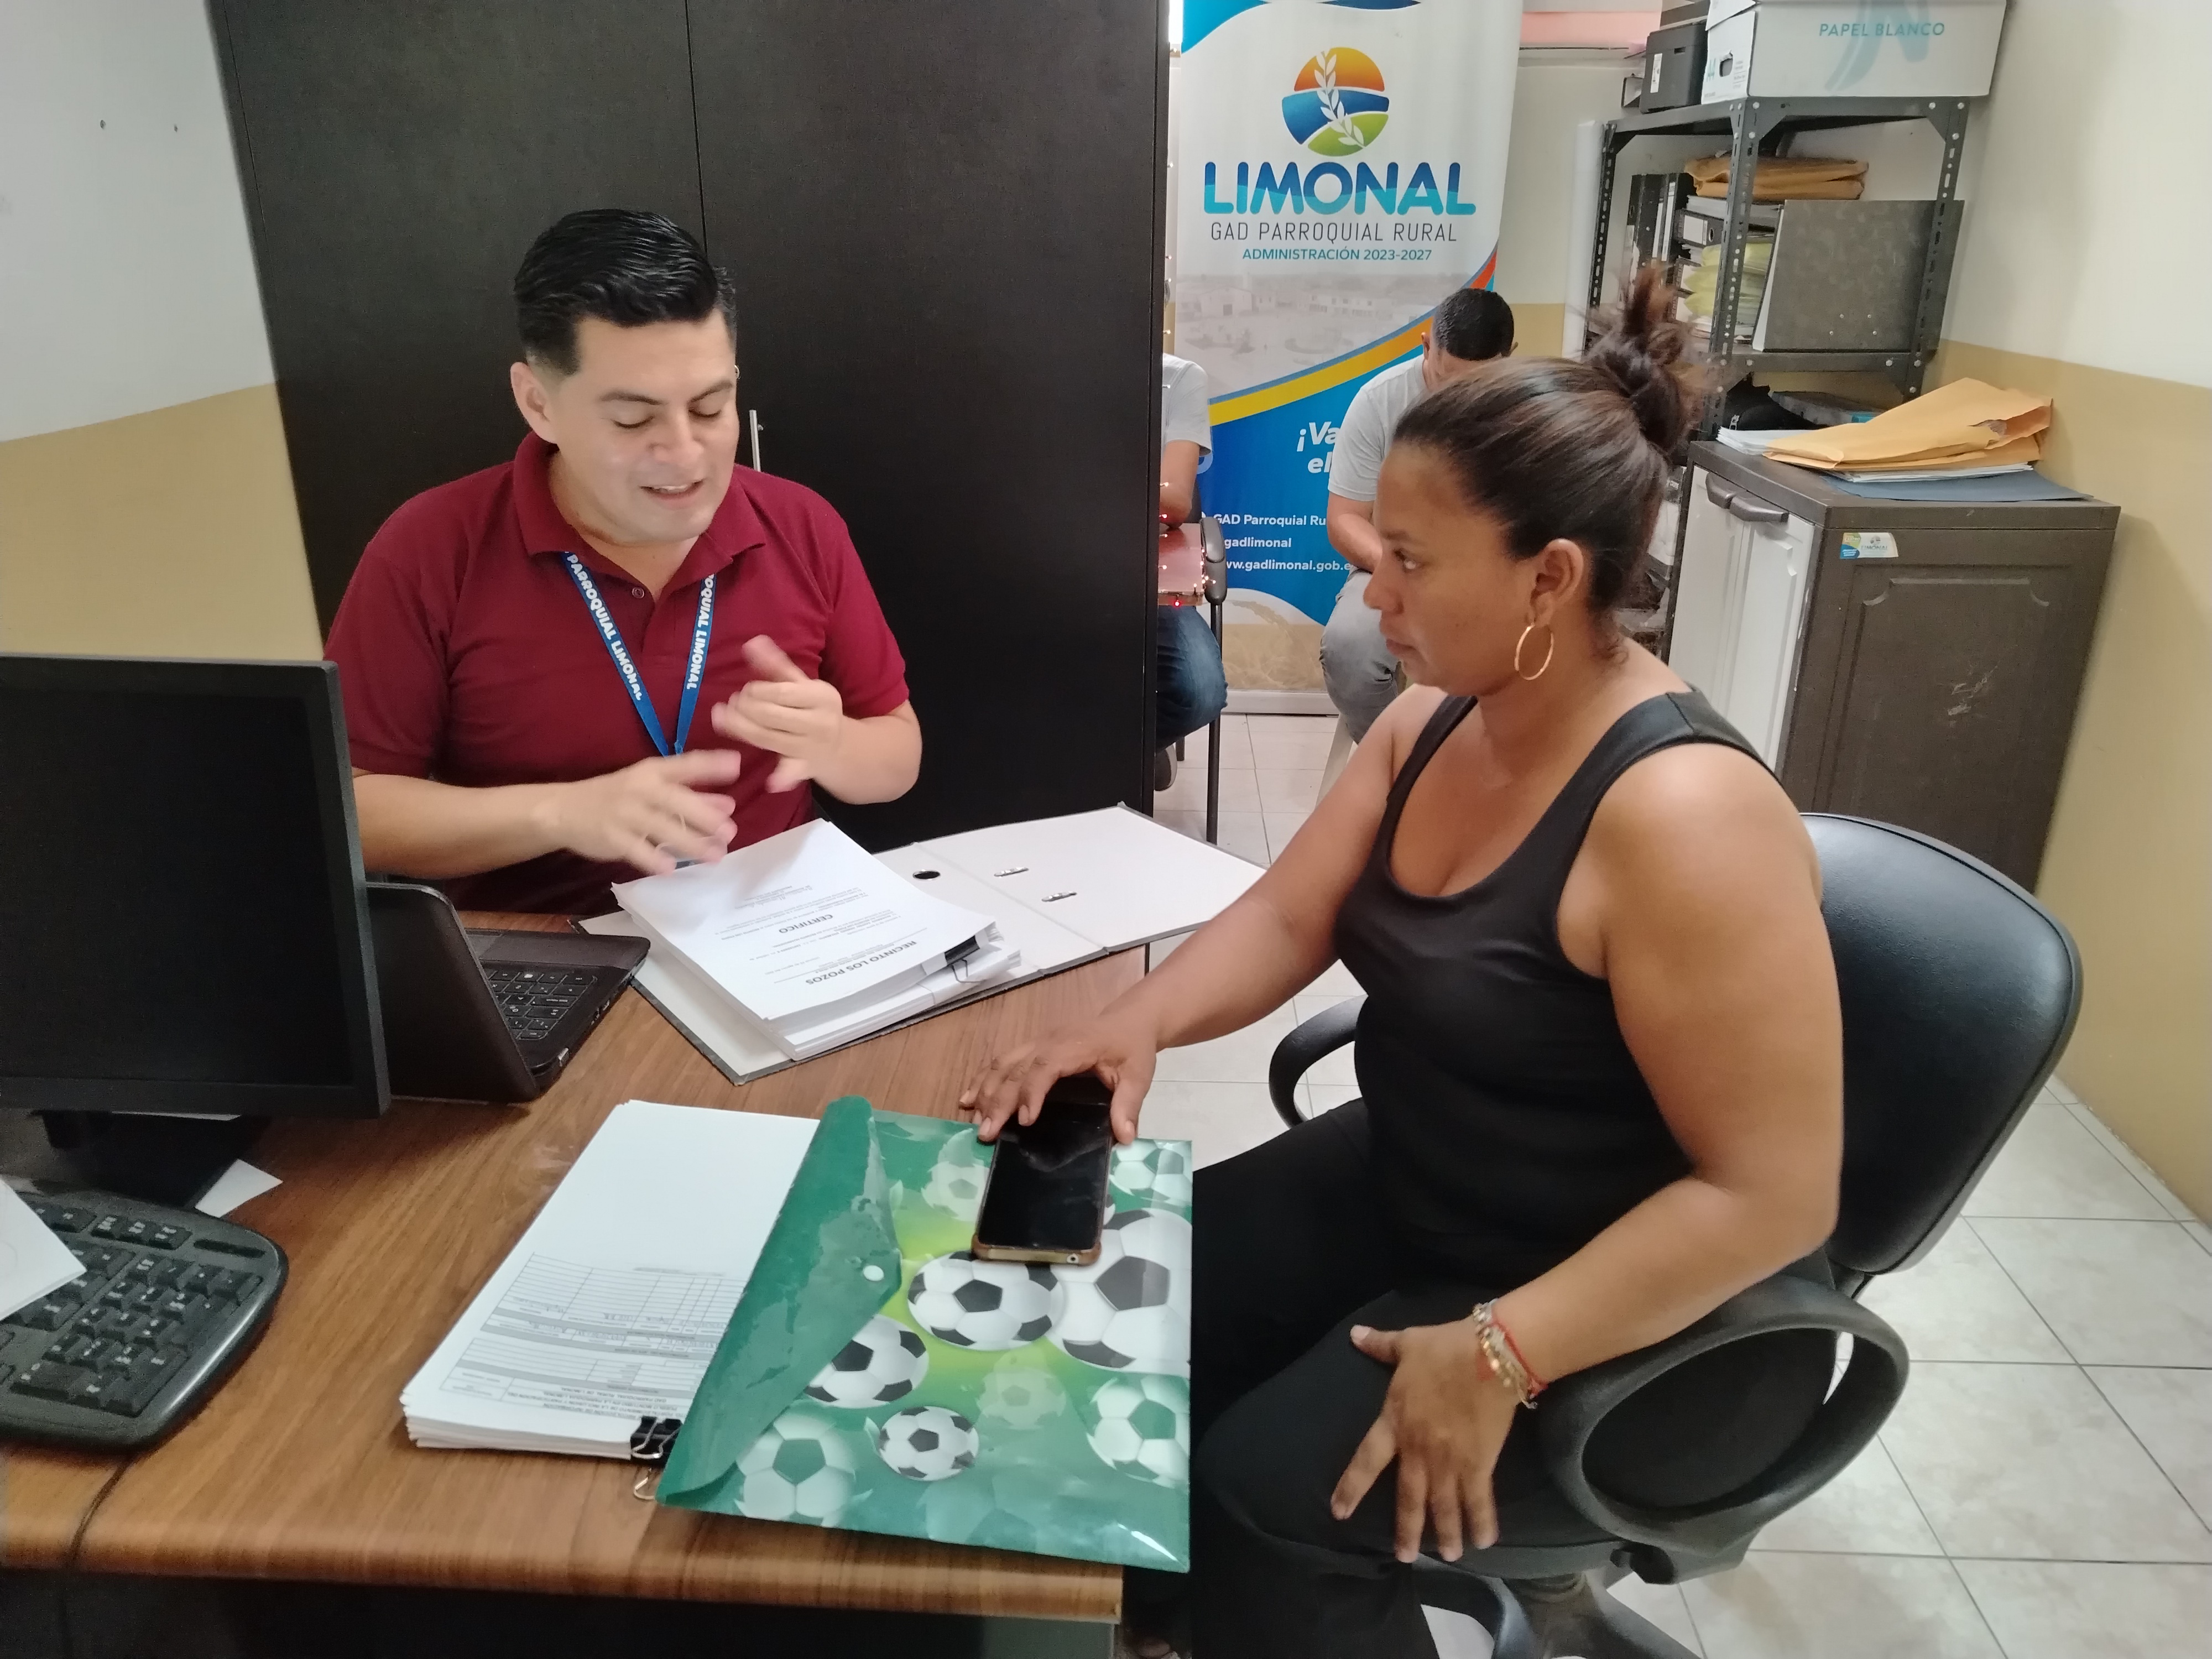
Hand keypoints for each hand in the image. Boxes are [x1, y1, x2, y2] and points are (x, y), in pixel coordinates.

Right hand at [541, 750, 740, 875]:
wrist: (564, 809)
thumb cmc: (617, 796)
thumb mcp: (651, 787)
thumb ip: (691, 794)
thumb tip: (729, 805)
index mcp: (651, 772)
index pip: (684, 765)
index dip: (709, 764)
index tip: (736, 765)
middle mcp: (639, 789)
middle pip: (675, 800)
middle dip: (704, 815)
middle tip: (730, 831)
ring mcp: (624, 813)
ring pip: (660, 828)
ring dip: (689, 843)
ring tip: (714, 856)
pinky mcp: (611, 836)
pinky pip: (635, 848)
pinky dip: (652, 859)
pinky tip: (671, 868)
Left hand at [710, 636, 844, 792]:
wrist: (840, 746)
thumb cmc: (813, 709)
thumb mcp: (800, 684)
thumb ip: (775, 665)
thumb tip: (752, 642)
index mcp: (822, 696)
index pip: (782, 693)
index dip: (757, 691)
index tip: (745, 691)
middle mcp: (820, 722)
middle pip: (773, 715)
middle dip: (746, 709)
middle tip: (732, 704)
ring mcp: (813, 747)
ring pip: (770, 738)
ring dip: (743, 729)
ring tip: (725, 718)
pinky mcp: (805, 768)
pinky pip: (793, 773)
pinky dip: (784, 778)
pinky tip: (771, 782)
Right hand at [958, 1014, 1159, 1144]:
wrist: (1128, 1020)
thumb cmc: (1132, 1048)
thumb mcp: (1139, 1076)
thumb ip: (1129, 1105)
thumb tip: (1124, 1138)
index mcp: (1075, 1046)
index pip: (1046, 1066)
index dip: (1032, 1092)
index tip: (1024, 1121)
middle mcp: (1050, 1040)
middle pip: (1016, 1067)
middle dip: (999, 1100)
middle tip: (986, 1132)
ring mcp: (1038, 1041)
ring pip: (1003, 1063)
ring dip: (986, 1090)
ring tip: (974, 1119)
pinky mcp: (1032, 1045)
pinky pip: (1002, 1060)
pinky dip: (983, 1078)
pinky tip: (968, 1098)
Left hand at [1330, 1319, 1519, 1562]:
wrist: (1489, 1356)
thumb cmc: (1445, 1349)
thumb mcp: (1407, 1343)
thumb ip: (1380, 1346)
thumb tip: (1354, 1334)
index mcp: (1395, 1423)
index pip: (1366, 1462)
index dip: (1352, 1488)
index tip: (1339, 1512)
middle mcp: (1419, 1450)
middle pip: (1409, 1498)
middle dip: (1406, 1530)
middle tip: (1404, 1557)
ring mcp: (1449, 1460)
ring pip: (1443, 1506)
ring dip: (1444, 1533)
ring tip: (1446, 1556)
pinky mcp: (1479, 1462)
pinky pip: (1479, 1499)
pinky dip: (1482, 1521)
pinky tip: (1485, 1541)